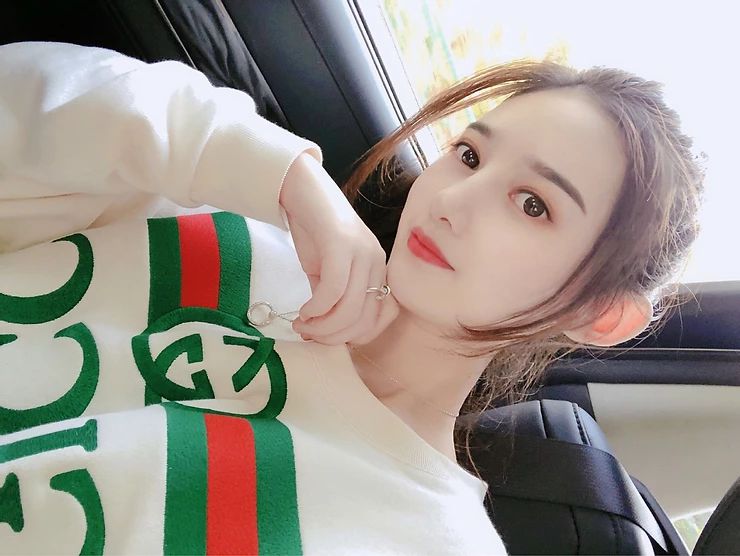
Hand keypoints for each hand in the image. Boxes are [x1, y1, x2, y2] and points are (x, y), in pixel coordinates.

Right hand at [279, 153, 398, 344]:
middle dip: (333, 337)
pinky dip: (316, 308)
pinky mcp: (341, 244)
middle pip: (364, 320)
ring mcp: (362, 252)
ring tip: (302, 324)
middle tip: (307, 333)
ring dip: (322, 327)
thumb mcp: (325, 273)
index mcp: (378, 271)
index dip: (351, 337)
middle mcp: (377, 263)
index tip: (323, 337)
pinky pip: (334, 289)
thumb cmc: (314, 231)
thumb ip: (329, 301)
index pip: (380, 320)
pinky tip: (303, 310)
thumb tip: (318, 332)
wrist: (302, 190)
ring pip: (350, 309)